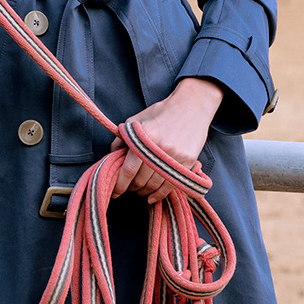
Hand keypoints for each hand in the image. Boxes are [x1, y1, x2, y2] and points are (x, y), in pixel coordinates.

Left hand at [110, 78, 223, 200]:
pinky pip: (171, 185)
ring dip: (145, 192)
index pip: (128, 170)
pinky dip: (160, 195)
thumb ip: (122, 139)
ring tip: (141, 191)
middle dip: (132, 188)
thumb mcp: (136, 120)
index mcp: (143, 138)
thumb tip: (111, 156)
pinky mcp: (188, 162)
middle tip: (129, 188)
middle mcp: (158, 149)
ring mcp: (175, 157)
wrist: (191, 106)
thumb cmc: (161, 113)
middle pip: (141, 180)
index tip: (115, 192)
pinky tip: (153, 197)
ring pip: (155, 185)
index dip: (120, 185)